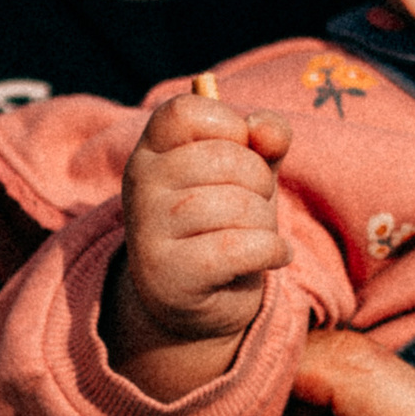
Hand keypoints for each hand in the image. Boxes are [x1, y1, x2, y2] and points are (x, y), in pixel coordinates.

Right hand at [108, 93, 292, 397]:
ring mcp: (150, 231)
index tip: (241, 151)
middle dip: (259, 181)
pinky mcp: (170, 274)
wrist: (196, 305)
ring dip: (265, 222)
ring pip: (235, 206)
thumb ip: (263, 143)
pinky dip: (271, 251)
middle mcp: (141, 186)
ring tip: (256, 237)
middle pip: (222, 159)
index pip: (184, 111)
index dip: (228, 124)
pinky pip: (239, 247)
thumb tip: (269, 130)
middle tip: (253, 205)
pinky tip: (273, 257)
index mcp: (152, 153)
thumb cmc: (223, 226)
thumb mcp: (247, 176)